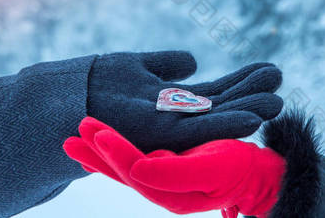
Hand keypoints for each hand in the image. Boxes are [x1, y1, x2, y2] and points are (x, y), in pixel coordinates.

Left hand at [63, 117, 285, 216]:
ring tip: (76, 134)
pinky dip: (117, 147)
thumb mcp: (209, 170)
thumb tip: (136, 169)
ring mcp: (161, 175)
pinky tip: (101, 140)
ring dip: (100, 147)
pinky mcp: (166, 164)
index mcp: (169, 192)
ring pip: (124, 161)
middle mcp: (160, 186)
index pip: (134, 171)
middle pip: (121, 167)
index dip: (114, 151)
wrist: (253, 174)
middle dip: (96, 149)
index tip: (95, 132)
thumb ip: (173, 173)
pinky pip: (136, 156)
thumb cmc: (235, 170)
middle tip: (71, 133)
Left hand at [87, 51, 282, 151]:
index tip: (269, 70)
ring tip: (279, 98)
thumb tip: (192, 62)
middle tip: (282, 77)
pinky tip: (255, 117)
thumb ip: (167, 64)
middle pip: (222, 104)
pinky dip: (229, 124)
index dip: (243, 83)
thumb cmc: (99, 82)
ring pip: (218, 117)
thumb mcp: (139, 66)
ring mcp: (170, 128)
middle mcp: (176, 120)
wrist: (65, 96)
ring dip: (249, 107)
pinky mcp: (160, 133)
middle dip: (253, 92)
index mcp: (175, 105)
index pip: (217, 94)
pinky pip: (200, 129)